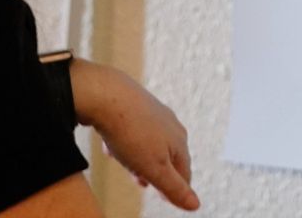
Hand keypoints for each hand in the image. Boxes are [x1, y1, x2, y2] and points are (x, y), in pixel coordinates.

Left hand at [69, 59, 198, 210]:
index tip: (162, 197)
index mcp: (179, 141)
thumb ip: (174, 188)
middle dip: (153, 172)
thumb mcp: (154, 169)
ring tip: (123, 163)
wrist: (105, 95)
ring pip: (148, 143)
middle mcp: (171, 125)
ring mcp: (153, 112)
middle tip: (140, 182)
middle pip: (166, 157)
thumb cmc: (131, 133)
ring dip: (137, 158)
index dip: (174, 189)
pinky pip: (132, 129)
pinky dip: (124, 141)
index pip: (184, 173)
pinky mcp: (134, 103)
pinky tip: (111, 145)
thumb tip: (196, 205)